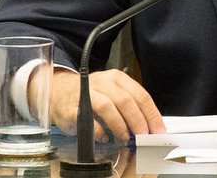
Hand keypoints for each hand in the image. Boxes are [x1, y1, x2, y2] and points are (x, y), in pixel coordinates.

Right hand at [47, 68, 164, 142]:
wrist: (58, 92)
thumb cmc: (91, 95)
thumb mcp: (113, 94)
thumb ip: (129, 107)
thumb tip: (148, 126)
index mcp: (117, 78)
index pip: (140, 95)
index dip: (151, 114)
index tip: (158, 129)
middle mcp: (103, 82)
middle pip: (126, 100)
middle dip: (138, 120)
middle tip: (143, 135)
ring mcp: (86, 93)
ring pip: (108, 106)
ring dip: (120, 125)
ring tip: (125, 138)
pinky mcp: (71, 107)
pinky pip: (87, 118)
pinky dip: (98, 130)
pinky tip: (104, 138)